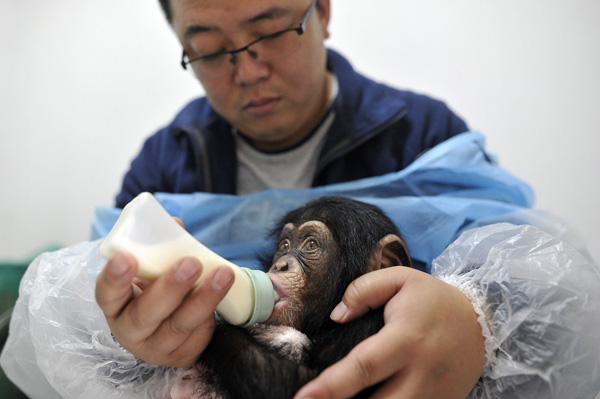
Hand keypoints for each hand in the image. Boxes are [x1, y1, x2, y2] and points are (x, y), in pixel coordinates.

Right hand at [95, 234, 234, 366]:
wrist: (173, 324)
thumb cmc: (157, 289)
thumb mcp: (153, 269)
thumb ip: (161, 247)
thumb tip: (175, 225)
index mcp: (116, 304)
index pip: (107, 293)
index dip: (114, 277)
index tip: (126, 258)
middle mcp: (130, 330)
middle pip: (146, 313)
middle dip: (170, 288)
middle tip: (190, 264)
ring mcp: (156, 347)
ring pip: (179, 325)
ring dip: (204, 298)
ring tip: (223, 274)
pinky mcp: (182, 356)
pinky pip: (199, 334)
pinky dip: (212, 311)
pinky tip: (224, 293)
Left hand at [294, 267, 484, 398]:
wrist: (481, 322)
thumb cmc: (433, 299)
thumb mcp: (400, 279)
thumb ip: (363, 290)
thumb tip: (336, 316)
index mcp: (406, 339)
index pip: (362, 366)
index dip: (330, 387)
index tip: (303, 398)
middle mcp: (421, 373)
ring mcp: (434, 395)